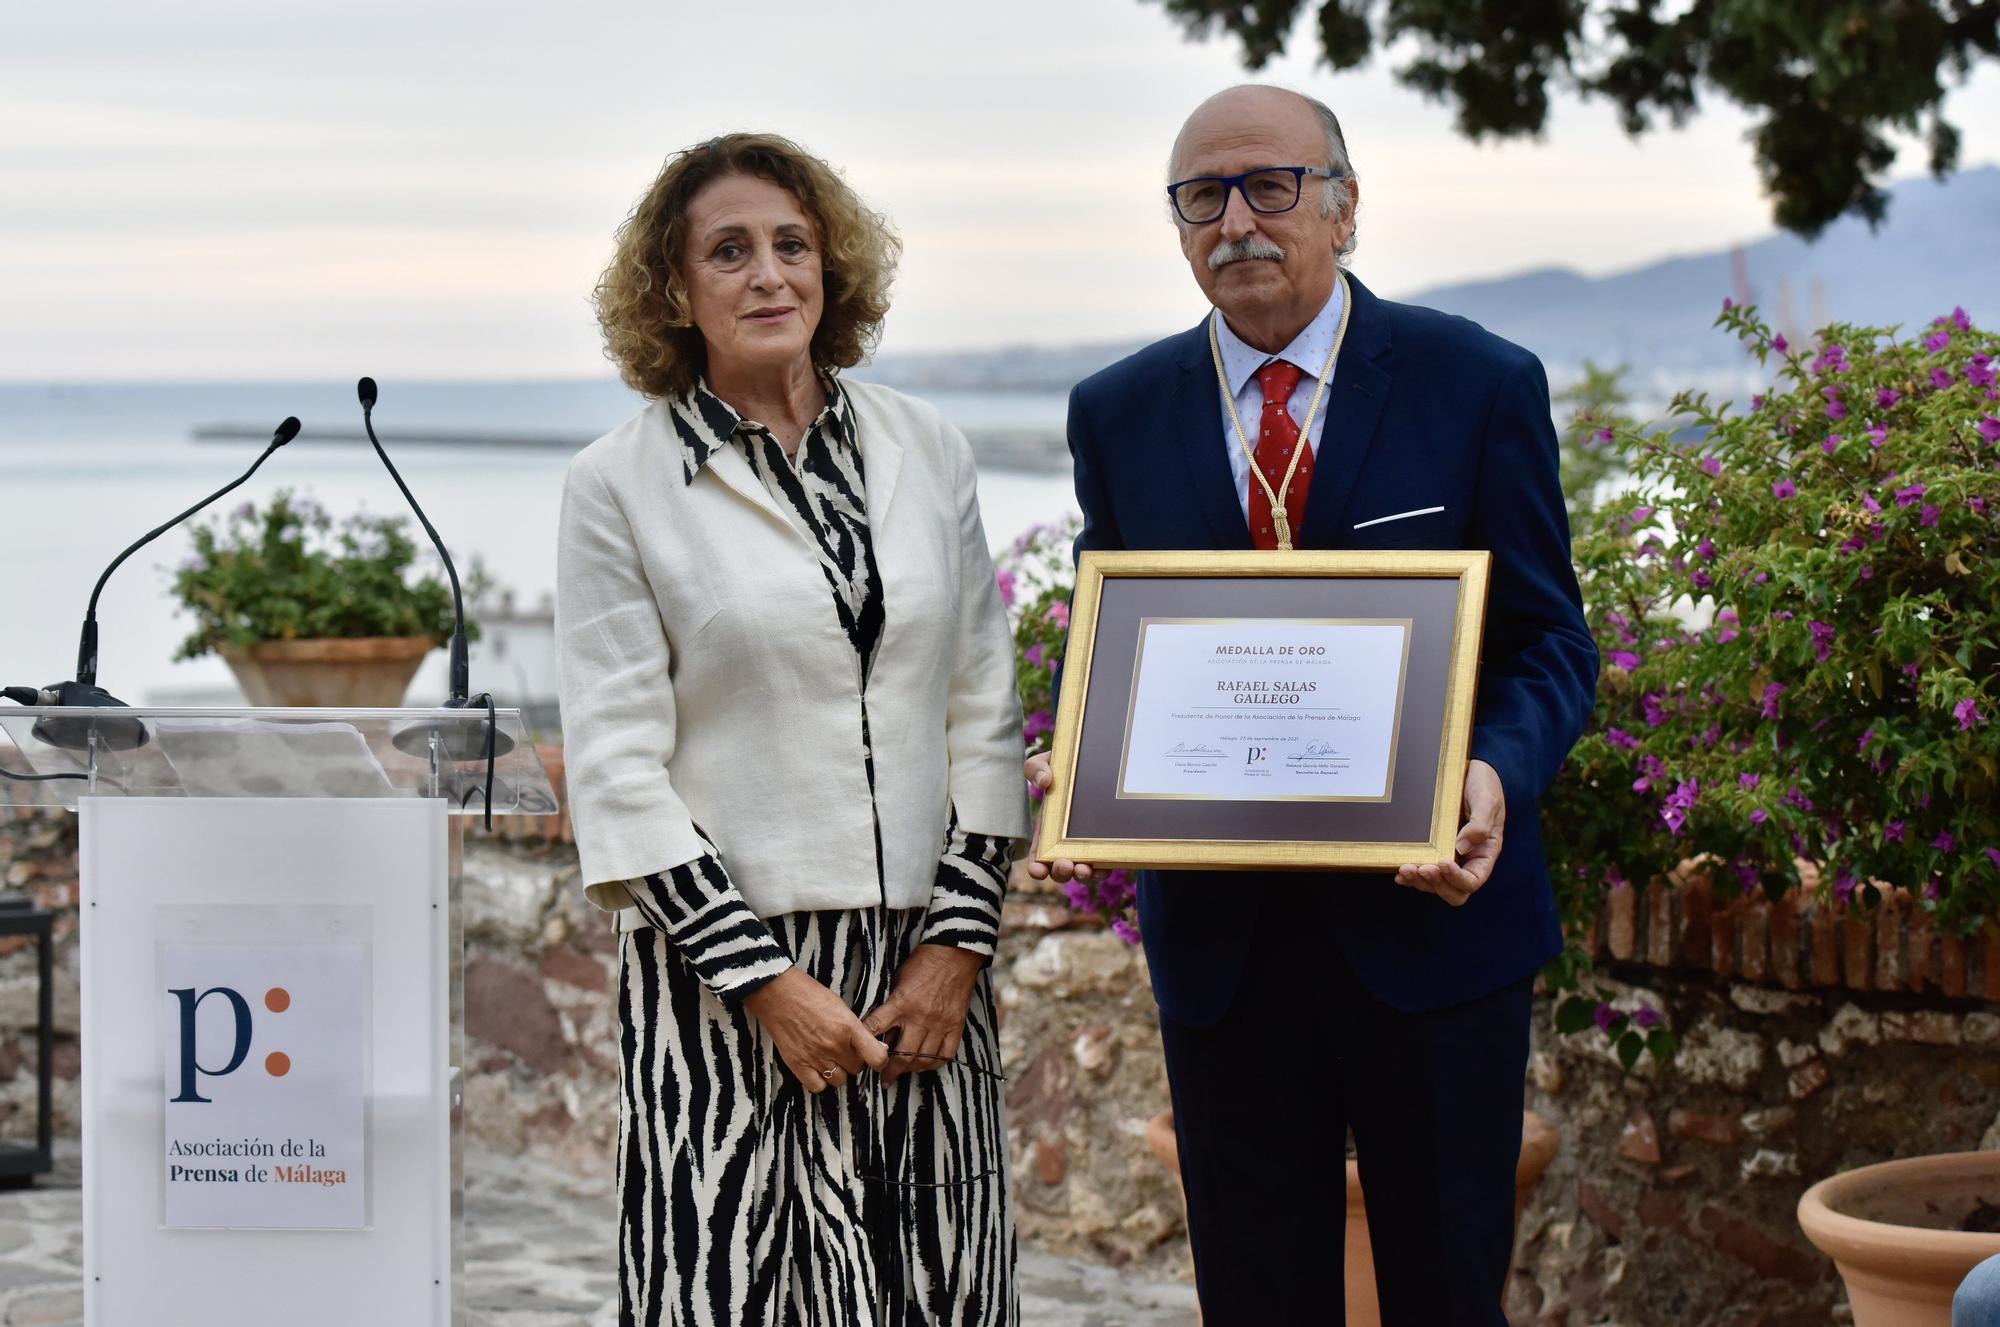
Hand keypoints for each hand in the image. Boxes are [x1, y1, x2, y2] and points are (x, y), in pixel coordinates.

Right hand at [742, 967, 888, 1092]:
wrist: (777, 992)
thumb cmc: (809, 994)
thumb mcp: (841, 1005)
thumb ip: (858, 1029)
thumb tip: (877, 1047)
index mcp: (848, 1027)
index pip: (876, 1058)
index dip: (879, 1060)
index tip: (876, 1058)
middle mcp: (834, 1045)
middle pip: (857, 1069)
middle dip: (854, 1061)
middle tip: (845, 1050)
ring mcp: (816, 1057)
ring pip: (840, 1081)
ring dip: (838, 1072)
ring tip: (830, 1057)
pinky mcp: (798, 1065)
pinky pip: (818, 1087)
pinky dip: (819, 1080)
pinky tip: (817, 1067)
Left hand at [861, 944, 983, 1083]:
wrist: (954, 953)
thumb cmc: (922, 964)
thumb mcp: (898, 981)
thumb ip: (891, 1007)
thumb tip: (884, 1032)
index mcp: (901, 1003)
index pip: (876, 1029)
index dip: (865, 1044)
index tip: (860, 1055)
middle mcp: (920, 1017)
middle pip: (901, 1056)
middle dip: (889, 1071)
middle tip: (883, 1079)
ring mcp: (940, 1024)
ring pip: (923, 1059)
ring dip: (910, 1070)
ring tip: (903, 1072)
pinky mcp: (955, 1026)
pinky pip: (945, 1055)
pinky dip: (934, 1064)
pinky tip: (925, 1064)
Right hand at [1023, 752, 1094, 883]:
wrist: (1100, 760)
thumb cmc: (1068, 765)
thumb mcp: (1049, 761)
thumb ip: (1037, 767)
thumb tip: (1045, 782)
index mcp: (1048, 829)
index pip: (1038, 855)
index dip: (1036, 867)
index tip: (1037, 870)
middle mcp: (1066, 842)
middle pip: (1059, 868)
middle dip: (1060, 873)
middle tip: (1065, 865)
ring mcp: (1087, 846)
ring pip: (1082, 871)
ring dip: (1081, 876)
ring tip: (1084, 870)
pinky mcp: (1107, 845)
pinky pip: (1105, 864)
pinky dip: (1103, 870)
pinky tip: (1103, 867)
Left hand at [1395, 758, 1505, 906]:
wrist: (1473, 771)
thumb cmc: (1485, 785)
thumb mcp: (1487, 801)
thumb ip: (1480, 825)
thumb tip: (1461, 848)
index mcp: (1484, 854)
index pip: (1472, 881)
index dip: (1457, 878)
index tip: (1443, 861)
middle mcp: (1467, 861)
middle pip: (1453, 891)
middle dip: (1436, 884)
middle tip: (1422, 868)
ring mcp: (1449, 857)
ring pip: (1434, 884)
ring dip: (1420, 881)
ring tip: (1406, 868)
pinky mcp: (1432, 849)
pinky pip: (1422, 871)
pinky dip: (1411, 876)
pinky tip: (1401, 872)